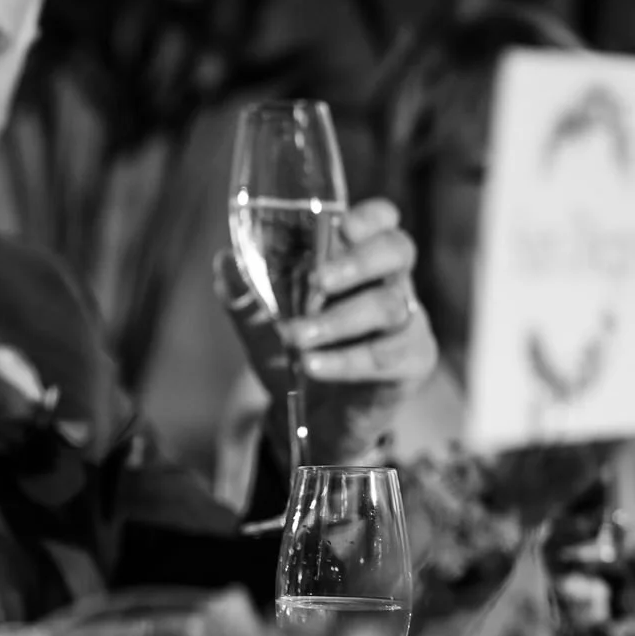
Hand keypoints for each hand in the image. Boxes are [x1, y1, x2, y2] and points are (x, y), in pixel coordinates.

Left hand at [214, 198, 437, 464]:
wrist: (314, 417)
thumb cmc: (297, 354)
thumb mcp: (261, 327)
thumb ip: (244, 297)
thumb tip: (223, 262)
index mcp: (358, 261)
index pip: (381, 221)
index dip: (369, 218)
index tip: (342, 226)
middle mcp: (390, 282)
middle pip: (397, 251)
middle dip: (357, 262)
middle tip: (317, 280)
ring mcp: (407, 320)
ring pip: (389, 306)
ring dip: (337, 321)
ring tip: (296, 337)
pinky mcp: (412, 360)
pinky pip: (387, 354)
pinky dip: (346, 360)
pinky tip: (313, 365)